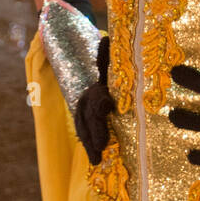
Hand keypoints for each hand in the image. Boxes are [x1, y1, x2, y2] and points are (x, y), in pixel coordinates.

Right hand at [74, 35, 113, 164]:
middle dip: (95, 129)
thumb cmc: (115, 77)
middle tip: (102, 144)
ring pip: (84, 128)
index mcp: (97, 88)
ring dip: (90, 142)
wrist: (104, 83)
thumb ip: (108, 57)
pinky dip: (90, 149)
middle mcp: (88, 100)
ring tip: (96, 156)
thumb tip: (106, 39)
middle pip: (89, 115)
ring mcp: (86, 114)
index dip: (99, 102)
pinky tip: (95, 161)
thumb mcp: (114, 68)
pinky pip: (86, 137)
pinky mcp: (89, 127)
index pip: (96, 95)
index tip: (106, 106)